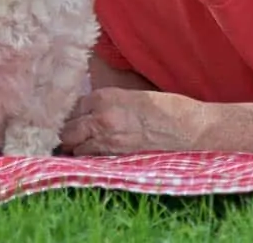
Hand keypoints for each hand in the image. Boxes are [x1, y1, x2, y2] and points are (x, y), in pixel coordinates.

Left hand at [59, 88, 206, 155]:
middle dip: (66, 130)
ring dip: (74, 144)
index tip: (70, 116)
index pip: (72, 106)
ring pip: (73, 146)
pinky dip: (86, 155)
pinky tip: (90, 152)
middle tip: (69, 131)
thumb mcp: (131, 95)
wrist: (186, 127)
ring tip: (78, 143)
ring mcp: (107, 138)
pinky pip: (89, 157)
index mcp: (105, 96)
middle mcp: (101, 117)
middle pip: (66, 128)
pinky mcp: (115, 155)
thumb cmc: (165, 108)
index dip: (71, 112)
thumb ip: (106, 102)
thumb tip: (87, 112)